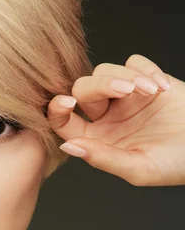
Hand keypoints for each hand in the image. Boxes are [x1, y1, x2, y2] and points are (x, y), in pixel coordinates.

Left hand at [47, 54, 184, 185]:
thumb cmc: (176, 165)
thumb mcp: (138, 168)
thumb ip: (103, 157)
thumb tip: (69, 146)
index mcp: (98, 139)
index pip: (65, 122)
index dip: (57, 110)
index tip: (67, 103)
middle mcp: (107, 116)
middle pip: (83, 89)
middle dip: (100, 85)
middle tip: (128, 90)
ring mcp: (126, 97)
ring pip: (105, 71)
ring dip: (126, 76)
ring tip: (151, 91)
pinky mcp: (147, 79)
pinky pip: (133, 61)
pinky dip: (145, 69)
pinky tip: (162, 88)